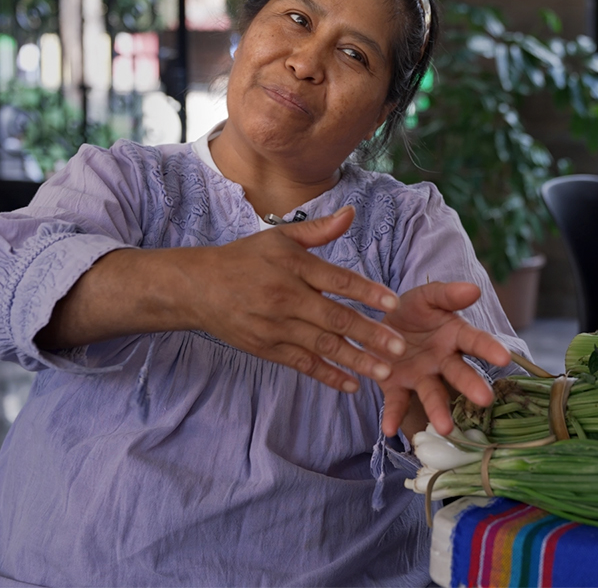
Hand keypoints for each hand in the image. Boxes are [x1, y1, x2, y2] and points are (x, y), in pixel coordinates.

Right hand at [182, 206, 407, 391]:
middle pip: (335, 319)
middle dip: (370, 334)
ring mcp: (275, 326)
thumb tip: (351, 212)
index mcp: (293, 266)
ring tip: (384, 372)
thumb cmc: (245, 258)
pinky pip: (302, 364)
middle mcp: (285, 297)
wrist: (197, 287)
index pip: (338, 280)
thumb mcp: (279, 237)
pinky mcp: (266, 348)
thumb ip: (319, 230)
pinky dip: (327, 376)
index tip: (393, 304)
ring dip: (356, 361)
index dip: (367, 292)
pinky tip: (352, 385)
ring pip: (322, 346)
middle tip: (400, 346)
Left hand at [377, 281, 512, 436]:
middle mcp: (443, 360)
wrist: (381, 324)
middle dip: (471, 385)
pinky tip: (389, 429)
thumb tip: (474, 289)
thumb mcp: (426, 297)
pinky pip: (397, 402)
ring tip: (444, 428)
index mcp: (454, 335)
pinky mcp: (397, 387)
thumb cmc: (413, 311)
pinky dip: (393, 415)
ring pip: (433, 394)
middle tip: (485, 399)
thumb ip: (447, 295)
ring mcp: (421, 376)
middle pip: (459, 373)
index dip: (490, 349)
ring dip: (438, 410)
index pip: (476, 341)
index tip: (504, 357)